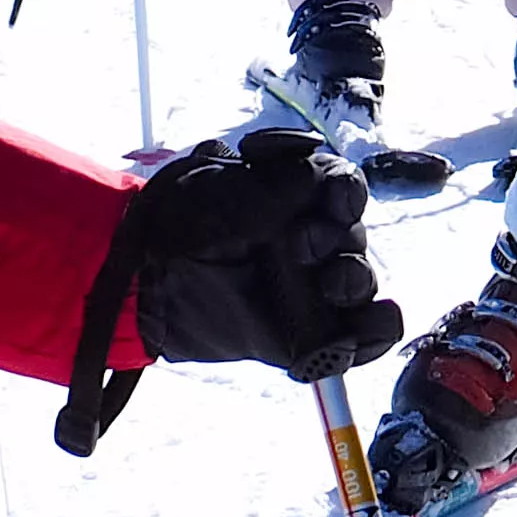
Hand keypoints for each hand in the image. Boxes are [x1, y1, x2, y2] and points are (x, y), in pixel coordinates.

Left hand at [128, 130, 401, 378]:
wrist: (140, 286)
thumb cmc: (177, 227)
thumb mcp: (221, 195)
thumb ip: (277, 186)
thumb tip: (323, 178)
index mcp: (295, 197)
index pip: (344, 189)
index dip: (344, 193)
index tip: (330, 200)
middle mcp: (311, 239)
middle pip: (354, 235)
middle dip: (339, 239)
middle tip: (299, 245)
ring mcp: (310, 290)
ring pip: (362, 281)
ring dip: (356, 279)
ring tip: (330, 284)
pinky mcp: (308, 337)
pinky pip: (363, 336)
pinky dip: (376, 330)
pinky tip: (369, 323)